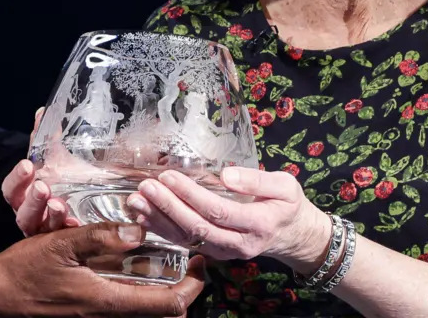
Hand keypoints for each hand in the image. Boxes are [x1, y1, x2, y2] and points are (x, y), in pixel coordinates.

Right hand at [0, 222, 205, 317]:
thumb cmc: (23, 272)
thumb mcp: (59, 245)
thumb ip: (99, 237)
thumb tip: (139, 230)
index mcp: (106, 302)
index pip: (169, 306)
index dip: (193, 287)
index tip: (201, 263)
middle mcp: (107, 317)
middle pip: (162, 313)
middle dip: (182, 289)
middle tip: (187, 259)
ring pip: (143, 311)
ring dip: (159, 290)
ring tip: (164, 259)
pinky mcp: (87, 316)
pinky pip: (124, 308)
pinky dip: (137, 292)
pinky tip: (129, 268)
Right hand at [1, 108, 77, 235]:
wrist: (77, 203)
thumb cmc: (60, 180)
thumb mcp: (54, 160)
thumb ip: (46, 139)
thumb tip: (42, 111)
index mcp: (23, 195)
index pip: (11, 188)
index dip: (17, 178)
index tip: (28, 165)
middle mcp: (30, 215)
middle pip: (23, 212)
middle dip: (32, 200)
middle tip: (43, 187)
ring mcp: (46, 231)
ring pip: (42, 228)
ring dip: (50, 216)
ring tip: (59, 204)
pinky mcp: (63, 242)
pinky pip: (64, 238)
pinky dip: (70, 229)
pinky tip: (78, 223)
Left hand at [127, 167, 332, 269]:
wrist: (291, 236)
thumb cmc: (287, 206)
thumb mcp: (285, 186)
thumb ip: (257, 181)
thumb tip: (226, 176)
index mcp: (258, 225)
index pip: (218, 211)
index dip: (190, 195)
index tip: (169, 177)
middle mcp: (238, 244)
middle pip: (197, 227)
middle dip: (167, 207)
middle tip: (146, 188)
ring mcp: (224, 251)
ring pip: (186, 238)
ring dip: (158, 220)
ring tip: (136, 201)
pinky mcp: (213, 251)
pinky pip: (184, 242)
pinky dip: (161, 230)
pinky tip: (144, 216)